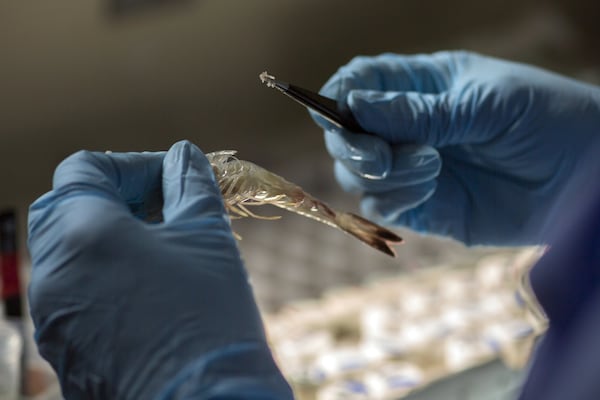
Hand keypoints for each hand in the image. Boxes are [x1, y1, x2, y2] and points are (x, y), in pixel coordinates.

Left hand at [27, 141, 291, 398]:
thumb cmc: (209, 315)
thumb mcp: (208, 235)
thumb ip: (190, 183)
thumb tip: (184, 156)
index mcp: (83, 233)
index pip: (84, 168)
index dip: (132, 164)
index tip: (172, 178)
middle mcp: (53, 271)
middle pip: (68, 207)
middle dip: (117, 198)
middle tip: (164, 210)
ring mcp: (53, 315)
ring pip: (69, 252)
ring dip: (110, 236)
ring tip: (162, 249)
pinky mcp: (64, 348)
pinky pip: (74, 293)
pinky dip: (104, 275)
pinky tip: (149, 289)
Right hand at [312, 51, 599, 244]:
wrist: (588, 177)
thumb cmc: (545, 119)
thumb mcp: (484, 103)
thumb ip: (419, 111)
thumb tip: (353, 106)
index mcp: (421, 86)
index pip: (358, 85)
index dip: (337, 98)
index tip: (335, 114)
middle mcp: (408, 128)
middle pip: (346, 136)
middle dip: (353, 147)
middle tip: (381, 155)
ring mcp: (412, 170)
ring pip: (358, 176)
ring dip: (383, 174)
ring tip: (433, 166)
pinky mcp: (424, 208)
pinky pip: (382, 207)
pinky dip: (395, 200)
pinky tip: (432, 188)